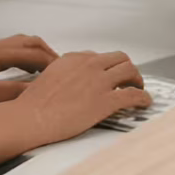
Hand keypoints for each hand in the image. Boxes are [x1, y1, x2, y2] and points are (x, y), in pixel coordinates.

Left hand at [0, 33, 59, 109]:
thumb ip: (12, 92)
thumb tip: (37, 91)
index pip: (36, 55)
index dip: (54, 65)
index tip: (67, 75)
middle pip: (32, 43)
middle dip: (51, 55)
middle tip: (62, 70)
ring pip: (22, 42)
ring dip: (38, 52)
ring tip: (46, 68)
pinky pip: (12, 47)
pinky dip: (25, 54)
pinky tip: (22, 67)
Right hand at [9, 50, 149, 143]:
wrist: (29, 118)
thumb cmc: (33, 104)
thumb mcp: (48, 77)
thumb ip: (64, 74)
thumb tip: (72, 81)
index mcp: (74, 58)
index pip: (99, 56)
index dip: (108, 66)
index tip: (110, 74)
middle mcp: (89, 65)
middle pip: (120, 58)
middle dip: (127, 68)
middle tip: (129, 79)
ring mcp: (99, 82)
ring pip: (130, 71)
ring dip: (137, 79)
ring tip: (139, 88)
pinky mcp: (106, 101)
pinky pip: (133, 95)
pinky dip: (143, 98)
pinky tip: (145, 102)